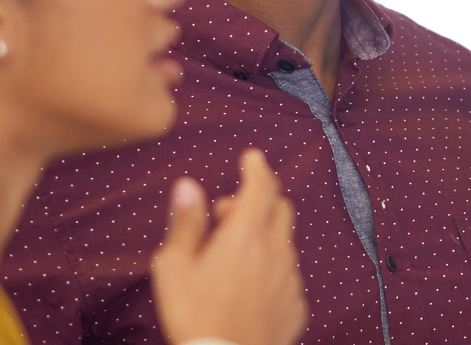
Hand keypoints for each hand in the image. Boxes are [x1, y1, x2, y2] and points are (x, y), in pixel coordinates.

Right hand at [152, 149, 307, 344]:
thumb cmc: (194, 314)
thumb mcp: (174, 266)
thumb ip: (185, 223)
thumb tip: (188, 186)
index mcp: (246, 235)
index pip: (261, 187)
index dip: (257, 167)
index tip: (251, 157)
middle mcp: (276, 251)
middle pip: (280, 209)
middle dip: (258, 200)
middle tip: (227, 214)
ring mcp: (290, 279)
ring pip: (285, 242)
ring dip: (264, 236)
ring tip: (231, 255)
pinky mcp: (296, 305)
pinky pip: (287, 275)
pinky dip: (271, 268)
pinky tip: (249, 285)